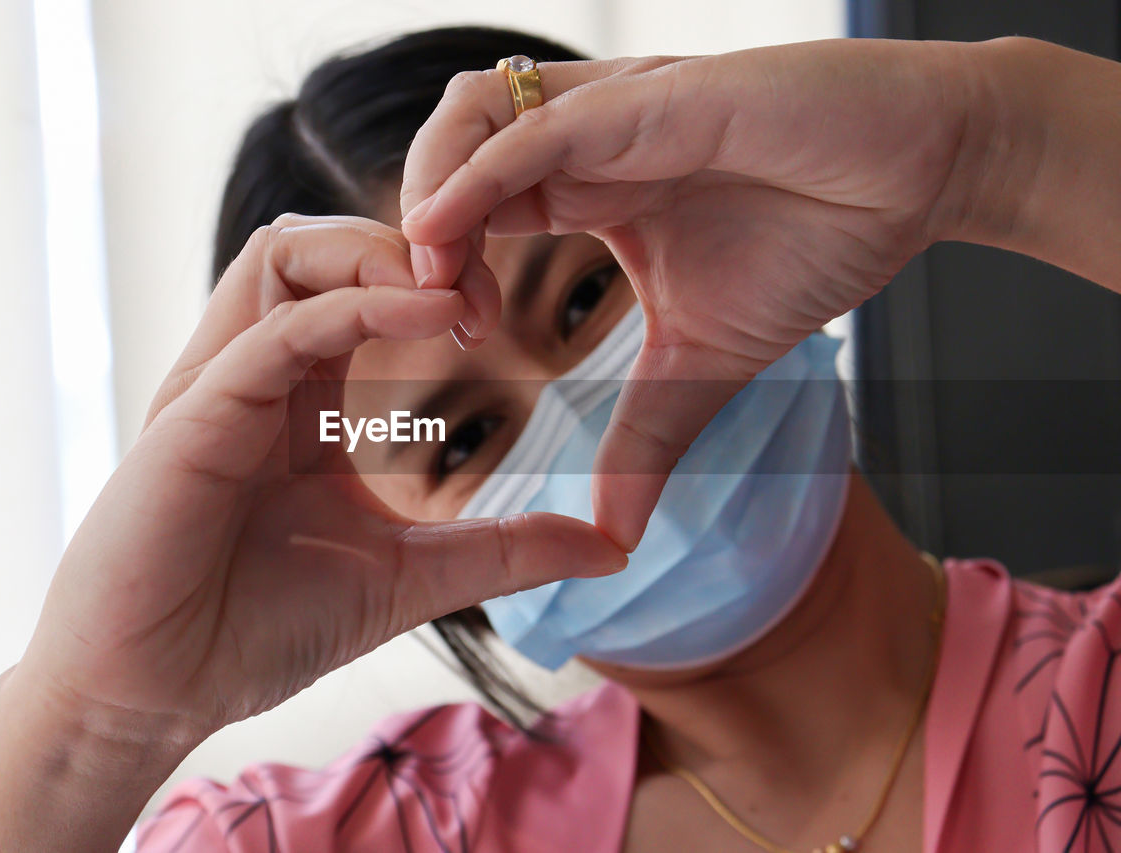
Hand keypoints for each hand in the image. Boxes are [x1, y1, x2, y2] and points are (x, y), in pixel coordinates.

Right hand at [18, 215, 626, 747]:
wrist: (158, 695)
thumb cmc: (260, 630)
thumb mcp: (411, 577)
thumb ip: (504, 549)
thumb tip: (610, 547)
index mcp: (299, 396)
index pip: (355, 287)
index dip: (429, 278)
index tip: (499, 316)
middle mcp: (256, 373)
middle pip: (315, 244)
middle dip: (404, 244)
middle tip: (483, 291)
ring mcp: (219, 386)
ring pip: (281, 254)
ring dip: (372, 252)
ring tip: (451, 292)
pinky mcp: (192, 417)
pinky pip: (273, 330)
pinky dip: (353, 309)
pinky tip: (427, 315)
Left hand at [399, 38, 986, 548]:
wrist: (926, 170)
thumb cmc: (819, 237)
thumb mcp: (704, 362)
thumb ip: (645, 439)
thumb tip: (612, 537)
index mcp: (584, 186)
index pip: (469, 207)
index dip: (441, 267)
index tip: (465, 337)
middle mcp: (584, 138)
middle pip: (446, 153)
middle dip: (413, 235)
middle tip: (433, 315)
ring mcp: (614, 110)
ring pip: (471, 115)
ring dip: (430, 190)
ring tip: (437, 274)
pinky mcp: (655, 96)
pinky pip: (539, 126)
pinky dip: (480, 174)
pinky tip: (451, 232)